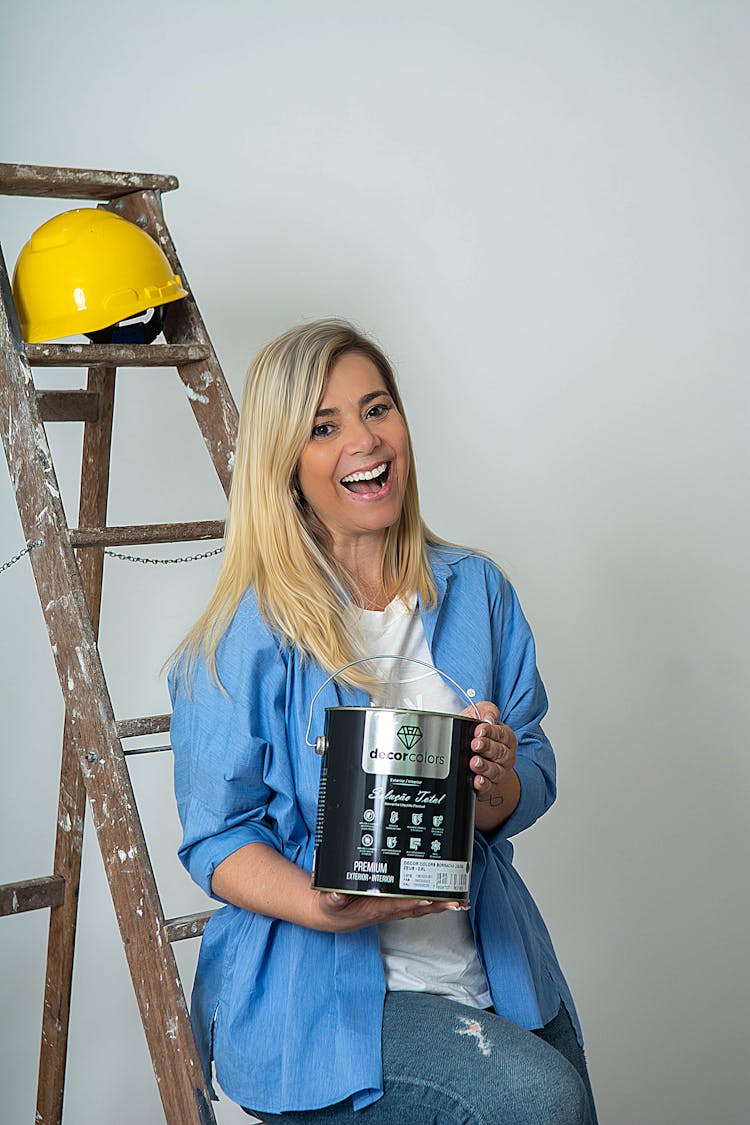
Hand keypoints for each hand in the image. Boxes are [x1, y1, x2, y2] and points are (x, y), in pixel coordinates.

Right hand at [313, 890, 464, 932]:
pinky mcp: (392, 904)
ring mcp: (391, 908)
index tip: (429, 897)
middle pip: (417, 907)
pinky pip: (415, 903)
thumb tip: (336, 893)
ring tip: (459, 900)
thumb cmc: (331, 907)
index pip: (397, 904)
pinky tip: (442, 898)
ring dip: (439, 904)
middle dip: (438, 905)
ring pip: (419, 906)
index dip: (413, 902)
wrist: (328, 915)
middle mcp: (386, 910)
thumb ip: (332, 898)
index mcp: (374, 908)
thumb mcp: (328, 902)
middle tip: (458, 901)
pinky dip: (430, 901)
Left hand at [460, 701, 517, 807]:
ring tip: (474, 762)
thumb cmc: (473, 733)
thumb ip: (485, 711)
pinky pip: (488, 787)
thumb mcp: (476, 715)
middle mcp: (505, 756)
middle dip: (487, 748)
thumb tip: (489, 718)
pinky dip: (483, 784)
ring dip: (485, 767)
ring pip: (496, 771)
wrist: (464, 752)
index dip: (491, 732)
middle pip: (501, 753)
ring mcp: (498, 772)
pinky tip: (477, 780)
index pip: (503, 734)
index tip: (479, 730)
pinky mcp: (488, 786)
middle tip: (475, 745)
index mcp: (506, 737)